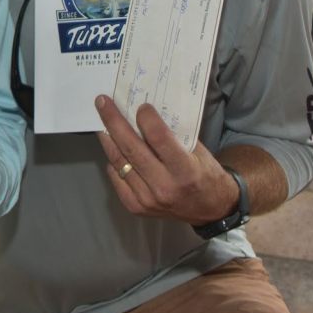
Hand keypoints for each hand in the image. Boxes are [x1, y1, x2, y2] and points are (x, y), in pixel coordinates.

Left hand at [95, 96, 238, 224]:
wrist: (211, 211)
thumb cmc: (206, 174)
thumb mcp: (199, 151)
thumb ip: (174, 134)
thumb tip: (145, 112)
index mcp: (184, 170)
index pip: (158, 138)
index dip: (146, 118)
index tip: (141, 106)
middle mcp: (163, 187)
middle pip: (131, 148)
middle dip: (113, 122)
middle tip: (102, 102)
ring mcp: (147, 200)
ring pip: (120, 163)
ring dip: (108, 139)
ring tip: (101, 122)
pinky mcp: (136, 207)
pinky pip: (117, 179)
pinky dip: (114, 161)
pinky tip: (114, 149)